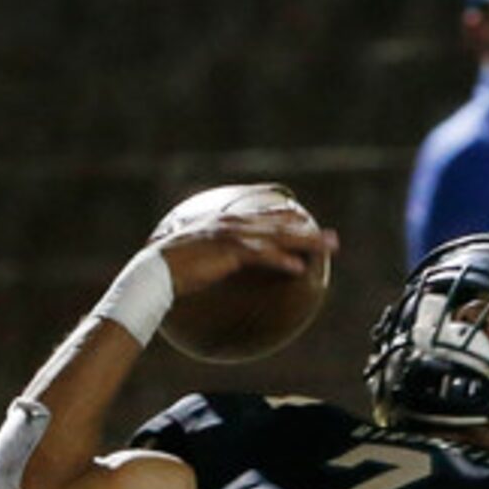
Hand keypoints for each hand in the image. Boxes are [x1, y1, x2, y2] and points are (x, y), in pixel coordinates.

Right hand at [154, 215, 335, 295]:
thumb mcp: (196, 259)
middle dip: (308, 232)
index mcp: (224, 224)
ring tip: (328, 249)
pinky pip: (260, 256)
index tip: (304, 221)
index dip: (285, 218)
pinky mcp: (228, 252)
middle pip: (278, 226)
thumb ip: (213, 257)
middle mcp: (232, 225)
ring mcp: (231, 237)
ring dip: (305, 243)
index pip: (261, 218)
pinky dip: (280, 260)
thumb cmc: (172, 270)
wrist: (155, 271)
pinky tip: (298, 267)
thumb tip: (219, 268)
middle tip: (333, 239)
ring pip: (276, 238)